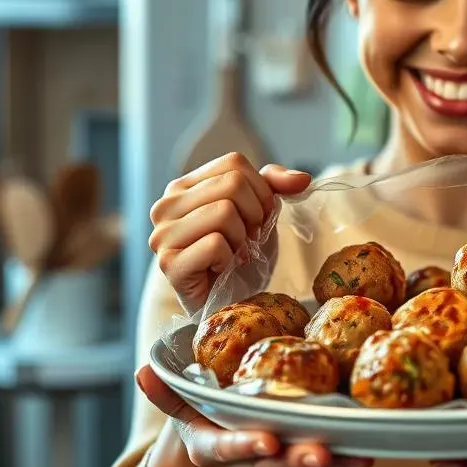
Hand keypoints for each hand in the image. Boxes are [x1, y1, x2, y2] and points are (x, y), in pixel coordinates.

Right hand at [137, 365, 372, 466]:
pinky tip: (369, 453)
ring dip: (332, 463)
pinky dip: (346, 459)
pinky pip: (324, 461)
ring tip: (359, 455)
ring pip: (303, 466)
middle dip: (298, 460)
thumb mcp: (181, 404)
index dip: (246, 446)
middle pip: (273, 464)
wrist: (220, 448)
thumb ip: (166, 391)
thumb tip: (142, 371)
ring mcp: (274, 464)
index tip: (265, 441)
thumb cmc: (203, 415)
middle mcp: (246, 461)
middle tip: (322, 453)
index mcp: (213, 447)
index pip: (227, 447)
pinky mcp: (300, 461)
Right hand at [148, 152, 310, 313]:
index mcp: (183, 187)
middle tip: (247, 240)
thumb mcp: (260, 213)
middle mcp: (165, 206)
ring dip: (242, 239)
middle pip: (232, 185)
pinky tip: (221, 269)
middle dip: (254, 215)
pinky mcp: (169, 263)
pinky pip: (215, 244)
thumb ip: (275, 185)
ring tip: (234, 254)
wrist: (229, 303)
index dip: (260, 191)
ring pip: (224, 212)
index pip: (234, 163)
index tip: (257, 218)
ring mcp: (162, 234)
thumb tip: (303, 178)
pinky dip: (229, 258)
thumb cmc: (240, 257)